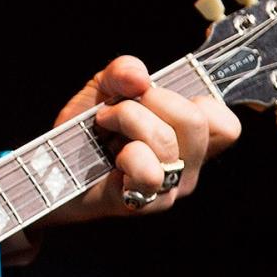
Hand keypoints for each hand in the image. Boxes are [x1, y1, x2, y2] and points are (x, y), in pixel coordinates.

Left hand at [40, 54, 240, 226]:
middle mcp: (185, 167)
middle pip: (196, 122)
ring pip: (167, 143)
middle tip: (120, 104)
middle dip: (153, 99)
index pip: (226, 126)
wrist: (50, 170)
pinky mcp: (142, 203)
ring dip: (129, 120)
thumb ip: (123, 72)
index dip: (203, 100)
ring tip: (104, 123)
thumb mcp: (103, 88)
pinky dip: (127, 154)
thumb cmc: (85, 132)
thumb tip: (140, 77)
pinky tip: (109, 155)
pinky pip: (149, 173)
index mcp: (188, 140)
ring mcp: (167, 189)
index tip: (161, 91)